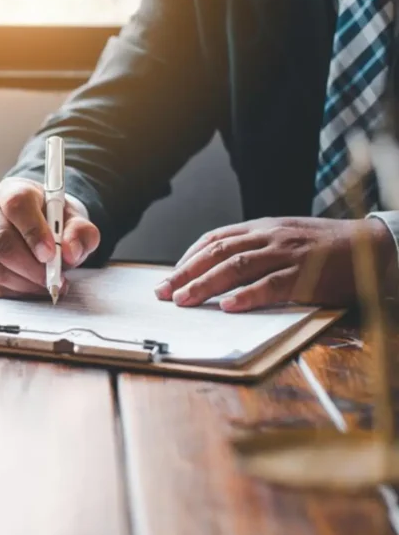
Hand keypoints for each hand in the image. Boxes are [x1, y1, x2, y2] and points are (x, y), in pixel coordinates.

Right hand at [0, 177, 100, 297]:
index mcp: (10, 191)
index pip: (16, 206)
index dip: (33, 231)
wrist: (30, 223)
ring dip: (22, 283)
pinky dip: (12, 292)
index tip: (51, 254)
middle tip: (52, 279)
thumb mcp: (72, 219)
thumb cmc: (50, 220)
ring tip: (46, 285)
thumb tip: (70, 253)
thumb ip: (79, 232)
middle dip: (28, 266)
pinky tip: (30, 288)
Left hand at [155, 217, 394, 311]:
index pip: (214, 239)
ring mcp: (287, 254)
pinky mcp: (306, 274)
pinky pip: (272, 284)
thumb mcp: (284, 238)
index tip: (169, 277)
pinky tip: (228, 306)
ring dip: (206, 284)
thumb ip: (255, 249)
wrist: (372, 245)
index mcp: (262, 228)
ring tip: (184, 300)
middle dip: (186, 273)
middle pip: (217, 252)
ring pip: (237, 266)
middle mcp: (270, 236)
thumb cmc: (325, 247)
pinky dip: (248, 295)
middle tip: (163, 292)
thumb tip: (218, 271)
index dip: (188, 258)